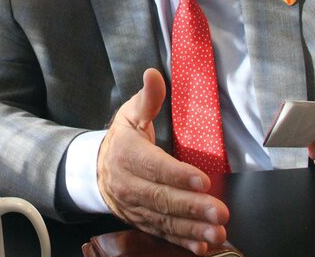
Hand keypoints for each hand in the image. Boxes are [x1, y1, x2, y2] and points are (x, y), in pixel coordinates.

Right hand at [97, 68, 228, 253]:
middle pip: (161, 198)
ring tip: (217, 232)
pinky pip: (161, 233)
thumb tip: (154, 74)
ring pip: (164, 219)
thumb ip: (148, 98)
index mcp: (127, 154)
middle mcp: (128, 184)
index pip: (154, 166)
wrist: (95, 170)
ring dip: (192, 228)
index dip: (178, 175)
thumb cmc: (121, 139)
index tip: (202, 180)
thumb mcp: (130, 114)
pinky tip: (202, 246)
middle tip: (219, 211)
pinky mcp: (141, 221)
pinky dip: (182, 242)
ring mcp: (134, 206)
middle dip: (192, 207)